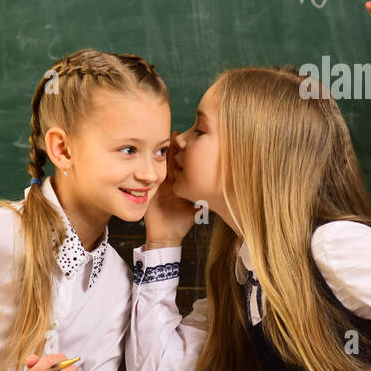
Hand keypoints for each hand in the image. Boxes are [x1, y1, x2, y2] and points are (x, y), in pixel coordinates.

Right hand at [142, 133, 196, 247]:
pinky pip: (151, 178)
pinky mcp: (151, 193)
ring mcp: (158, 187)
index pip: (182, 166)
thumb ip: (204, 201)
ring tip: (168, 139)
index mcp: (178, 185)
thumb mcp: (195, 211)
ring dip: (163, 154)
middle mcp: (168, 184)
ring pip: (161, 167)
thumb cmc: (180, 225)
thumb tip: (220, 195)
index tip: (192, 141)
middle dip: (173, 148)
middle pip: (170, 163)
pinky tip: (155, 157)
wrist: (166, 237)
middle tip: (178, 133)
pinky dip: (154, 168)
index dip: (185, 155)